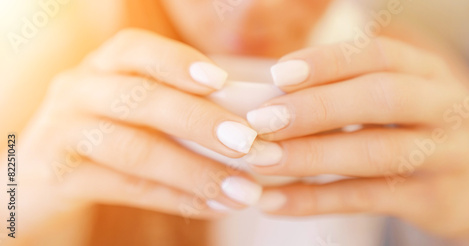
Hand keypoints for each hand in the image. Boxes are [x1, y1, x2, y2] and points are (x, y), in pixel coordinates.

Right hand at [3, 29, 263, 243]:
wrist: (40, 175)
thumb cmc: (107, 134)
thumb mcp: (133, 111)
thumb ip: (178, 107)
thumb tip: (249, 125)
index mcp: (103, 65)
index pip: (139, 50)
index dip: (180, 63)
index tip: (223, 83)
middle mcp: (80, 89)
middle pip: (142, 99)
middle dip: (200, 122)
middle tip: (248, 144)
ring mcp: (63, 131)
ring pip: (135, 149)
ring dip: (195, 171)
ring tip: (242, 190)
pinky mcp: (56, 175)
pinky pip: (124, 187)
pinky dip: (174, 199)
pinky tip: (212, 207)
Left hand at [246, 37, 468, 243]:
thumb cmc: (421, 128)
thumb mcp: (401, 98)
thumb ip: (350, 89)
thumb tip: (273, 90)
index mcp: (426, 71)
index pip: (377, 55)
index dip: (327, 63)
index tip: (279, 74)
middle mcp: (442, 106)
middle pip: (380, 98)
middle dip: (317, 107)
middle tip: (263, 120)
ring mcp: (444, 155)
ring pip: (375, 152)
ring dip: (312, 156)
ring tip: (262, 160)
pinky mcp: (434, 200)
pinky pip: (367, 199)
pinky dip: (316, 201)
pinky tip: (274, 201)